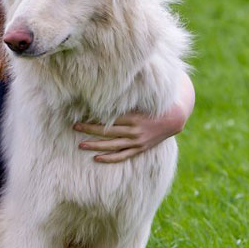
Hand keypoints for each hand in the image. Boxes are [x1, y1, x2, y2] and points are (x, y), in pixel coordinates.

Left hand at [74, 71, 194, 163]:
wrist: (174, 119)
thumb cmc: (155, 105)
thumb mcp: (141, 99)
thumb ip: (125, 98)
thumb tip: (107, 89)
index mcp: (134, 118)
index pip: (109, 119)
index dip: (94, 119)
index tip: (79, 116)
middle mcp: (134, 131)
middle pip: (107, 132)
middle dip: (89, 130)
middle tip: (74, 127)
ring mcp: (137, 142)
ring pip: (112, 146)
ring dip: (95, 146)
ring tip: (80, 145)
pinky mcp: (140, 149)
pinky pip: (122, 156)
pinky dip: (110, 158)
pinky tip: (97, 158)